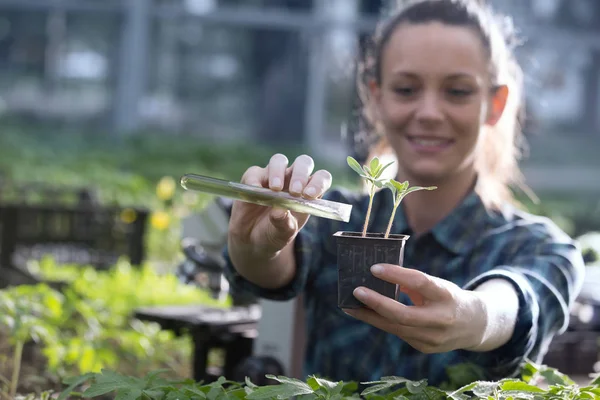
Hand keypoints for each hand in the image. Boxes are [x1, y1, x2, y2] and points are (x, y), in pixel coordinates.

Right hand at [228, 153, 331, 256]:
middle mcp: (292, 180)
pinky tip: (256, 191)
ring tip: (275, 189)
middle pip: (303, 163)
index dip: (319, 182)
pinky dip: (255, 180)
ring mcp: (273, 177)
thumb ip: (285, 223)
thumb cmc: (274, 234)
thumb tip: (280, 211)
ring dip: (279, 172)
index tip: (309, 195)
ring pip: (279, 160)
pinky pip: (255, 172)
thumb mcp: (283, 234)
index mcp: (308, 192)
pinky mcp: (253, 179)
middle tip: (295, 192)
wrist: (252, 240)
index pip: (321, 178)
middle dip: (301, 174)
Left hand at [343, 264, 486, 353]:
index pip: (419, 282)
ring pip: (395, 327)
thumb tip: (378, 276)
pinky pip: (398, 333)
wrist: (475, 325)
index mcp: (447, 296)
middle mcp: (442, 320)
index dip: (396, 274)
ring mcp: (434, 338)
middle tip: (356, 291)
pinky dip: (381, 322)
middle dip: (376, 303)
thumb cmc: (448, 297)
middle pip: (403, 314)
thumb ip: (412, 282)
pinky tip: (366, 314)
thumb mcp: (437, 285)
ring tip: (350, 306)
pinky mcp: (425, 348)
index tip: (374, 268)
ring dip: (370, 316)